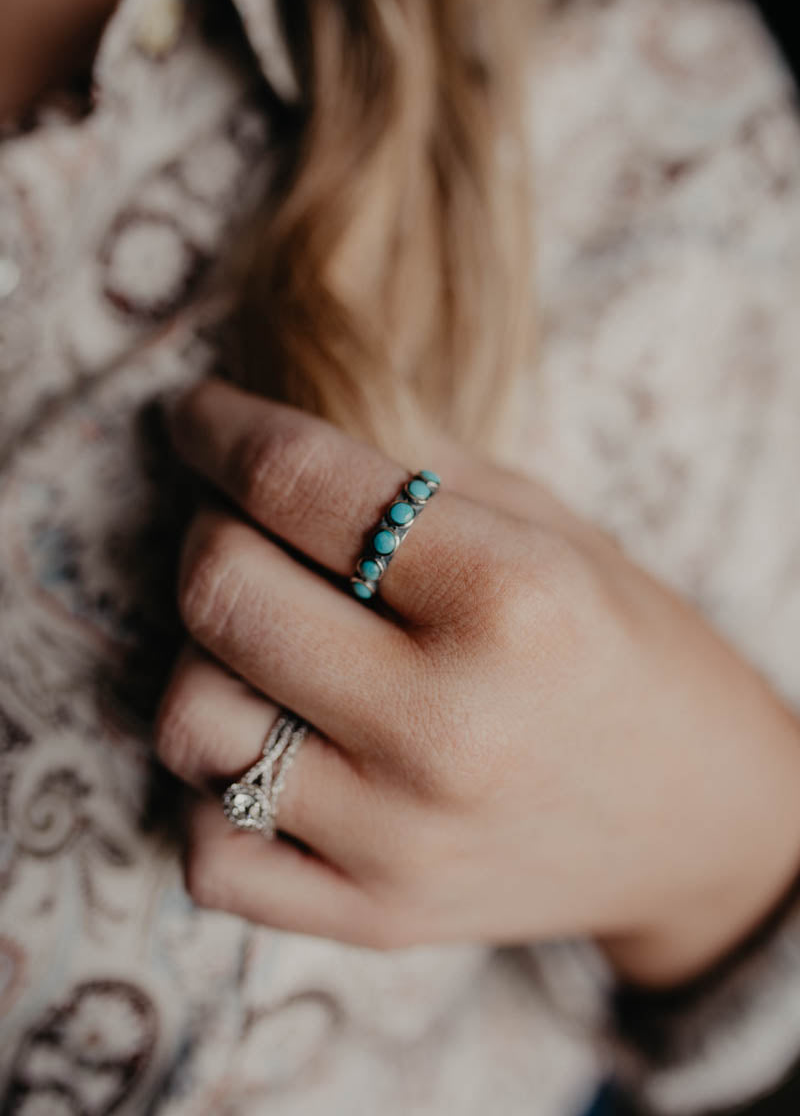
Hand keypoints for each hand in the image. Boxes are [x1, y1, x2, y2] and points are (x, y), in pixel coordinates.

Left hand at [155, 379, 799, 986]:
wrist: (701, 821)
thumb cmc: (625, 650)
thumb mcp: (553, 531)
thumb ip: (419, 472)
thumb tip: (275, 420)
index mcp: (510, 598)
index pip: (296, 482)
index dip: (220, 427)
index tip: (200, 415)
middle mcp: (448, 724)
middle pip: (221, 590)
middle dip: (206, 529)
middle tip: (237, 521)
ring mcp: (402, 836)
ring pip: (189, 720)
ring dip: (203, 657)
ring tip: (261, 642)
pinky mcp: (377, 917)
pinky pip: (207, 853)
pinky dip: (211, 789)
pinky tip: (266, 748)